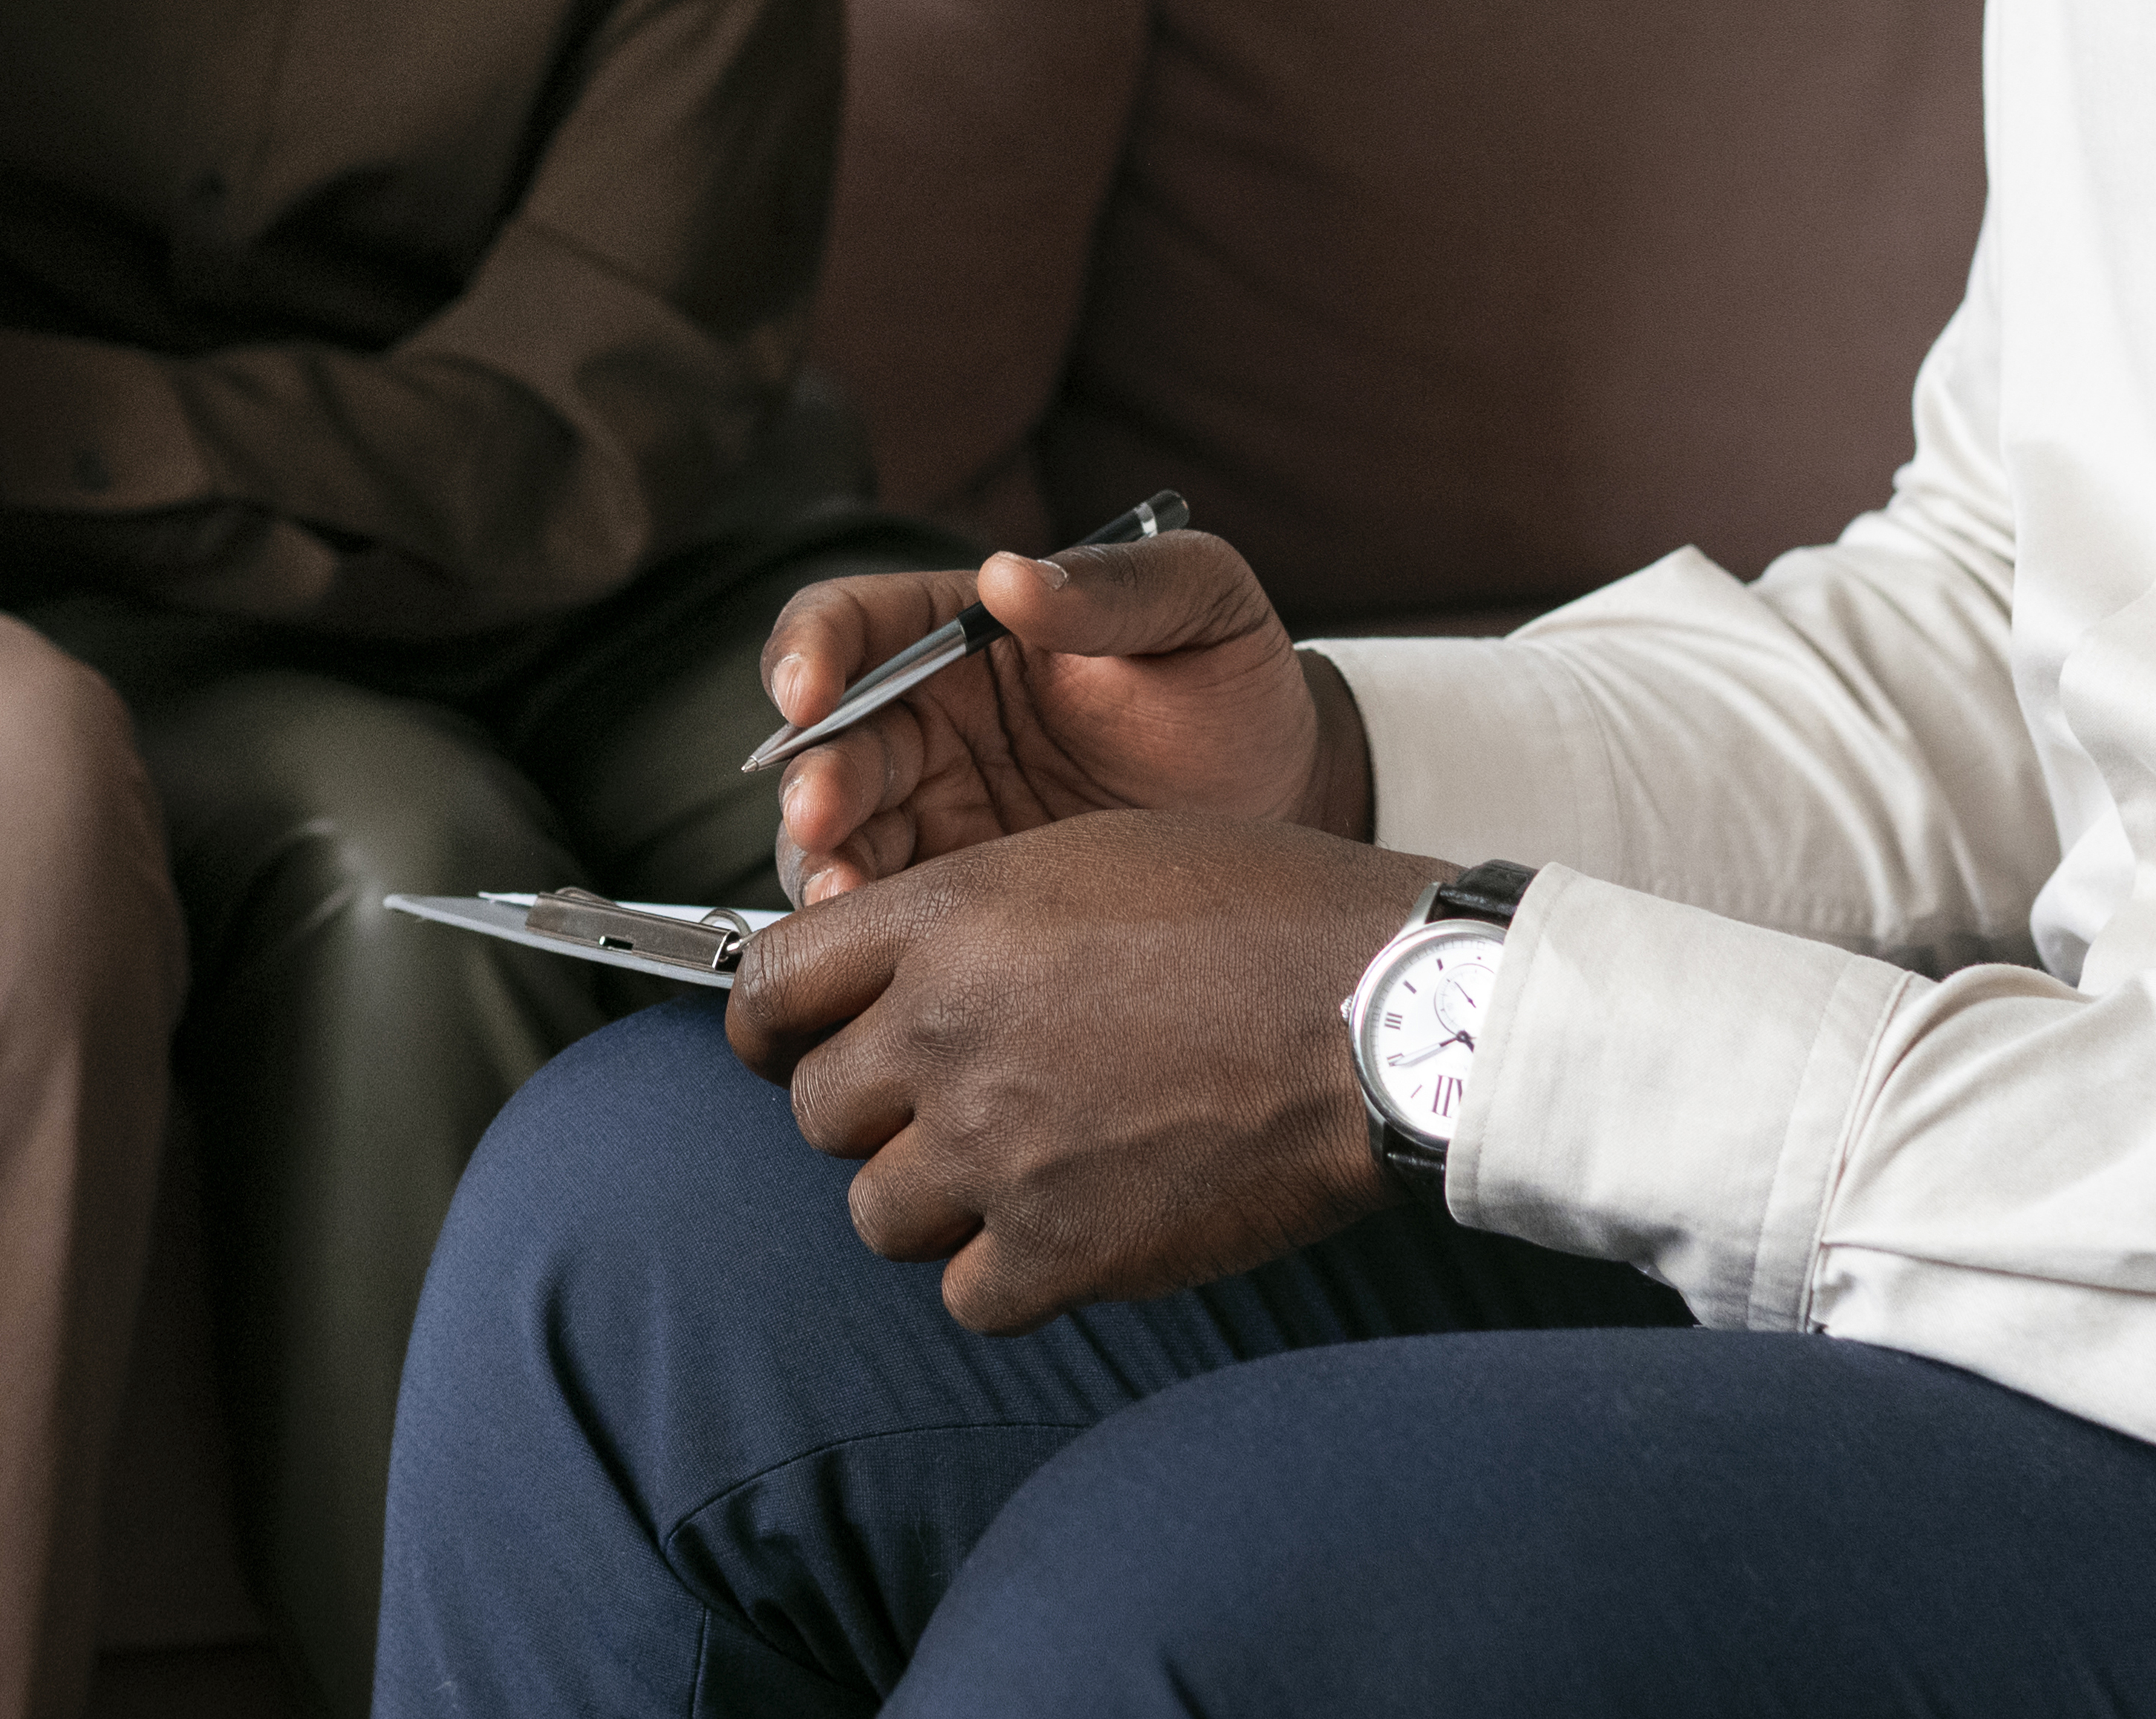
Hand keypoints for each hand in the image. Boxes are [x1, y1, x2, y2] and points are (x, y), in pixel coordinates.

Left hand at [725, 806, 1446, 1331]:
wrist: (1386, 1013)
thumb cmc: (1265, 915)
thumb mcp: (1087, 858)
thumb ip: (968, 918)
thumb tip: (894, 971)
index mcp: (948, 920)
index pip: (769, 986)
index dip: (769, 1028)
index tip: (787, 1050)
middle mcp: (949, 1032)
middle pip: (815, 1112)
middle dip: (869, 1117)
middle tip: (947, 1111)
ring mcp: (1001, 1147)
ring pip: (876, 1213)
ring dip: (933, 1202)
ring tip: (1020, 1171)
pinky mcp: (1065, 1249)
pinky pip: (969, 1298)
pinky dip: (1007, 1278)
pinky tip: (1070, 1231)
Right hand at [761, 526, 1355, 898]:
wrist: (1291, 805)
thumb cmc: (1233, 685)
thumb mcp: (1200, 608)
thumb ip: (1112, 587)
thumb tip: (1010, 574)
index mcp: (957, 632)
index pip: (848, 625)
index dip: (810, 650)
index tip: (811, 691)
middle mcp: (925, 722)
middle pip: (824, 742)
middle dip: (811, 776)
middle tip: (823, 814)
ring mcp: (935, 816)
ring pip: (835, 838)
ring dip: (824, 863)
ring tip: (847, 894)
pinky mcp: (961, 900)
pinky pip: (892, 918)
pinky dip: (872, 933)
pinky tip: (887, 952)